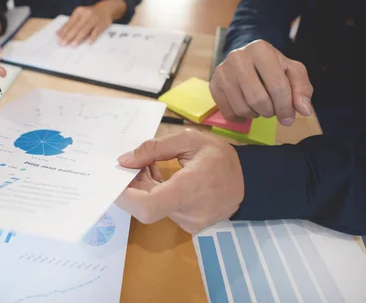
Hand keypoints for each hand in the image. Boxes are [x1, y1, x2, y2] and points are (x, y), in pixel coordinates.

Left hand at [57, 5, 112, 45]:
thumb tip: (58, 33)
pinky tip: (87, 43)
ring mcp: (94, 20)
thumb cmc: (90, 14)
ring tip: (72, 45)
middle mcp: (86, 15)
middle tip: (63, 44)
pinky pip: (95, 32)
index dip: (64, 31)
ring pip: (84, 30)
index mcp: (79, 11)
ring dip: (78, 38)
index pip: (70, 23)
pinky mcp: (101, 25)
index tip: (59, 39)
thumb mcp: (79, 15)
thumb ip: (70, 23)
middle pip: (76, 27)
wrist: (106, 9)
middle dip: (68, 36)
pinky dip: (91, 38)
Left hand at [116, 129, 244, 233]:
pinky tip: (160, 177)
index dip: (125, 195)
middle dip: (132, 184)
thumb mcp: (189, 140)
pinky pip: (161, 210)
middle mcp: (188, 212)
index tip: (116, 177)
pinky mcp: (188, 226)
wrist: (249, 181)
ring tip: (150, 166)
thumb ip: (154, 149)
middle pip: (144, 206)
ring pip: (151, 208)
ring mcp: (189, 223)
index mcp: (190, 188)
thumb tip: (124, 160)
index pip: (148, 206)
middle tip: (136, 162)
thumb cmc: (220, 157)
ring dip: (142, 187)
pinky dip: (153, 193)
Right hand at [210, 40, 313, 126]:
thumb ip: (302, 89)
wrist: (247, 59)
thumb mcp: (292, 71)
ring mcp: (222, 72)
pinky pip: (229, 113)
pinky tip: (247, 107)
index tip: (289, 117)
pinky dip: (241, 117)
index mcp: (260, 49)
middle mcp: (237, 57)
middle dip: (271, 111)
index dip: (286, 107)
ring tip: (261, 106)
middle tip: (274, 110)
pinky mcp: (213, 85)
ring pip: (243, 109)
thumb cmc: (272, 66)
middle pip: (258, 100)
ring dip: (256, 114)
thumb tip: (305, 110)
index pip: (277, 86)